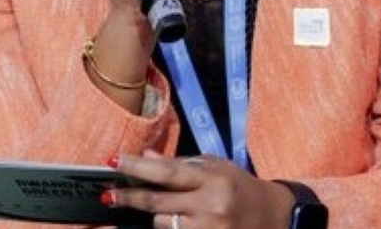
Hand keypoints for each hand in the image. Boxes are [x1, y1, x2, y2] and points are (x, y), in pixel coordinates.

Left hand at [109, 150, 294, 228]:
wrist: (272, 217)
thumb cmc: (239, 186)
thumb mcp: (214, 166)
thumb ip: (179, 164)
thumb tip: (146, 158)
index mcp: (212, 180)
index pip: (167, 172)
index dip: (137, 168)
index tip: (115, 162)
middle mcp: (210, 207)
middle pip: (158, 204)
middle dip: (130, 198)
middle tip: (109, 195)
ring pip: (163, 225)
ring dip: (156, 216)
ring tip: (171, 207)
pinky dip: (169, 228)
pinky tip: (175, 220)